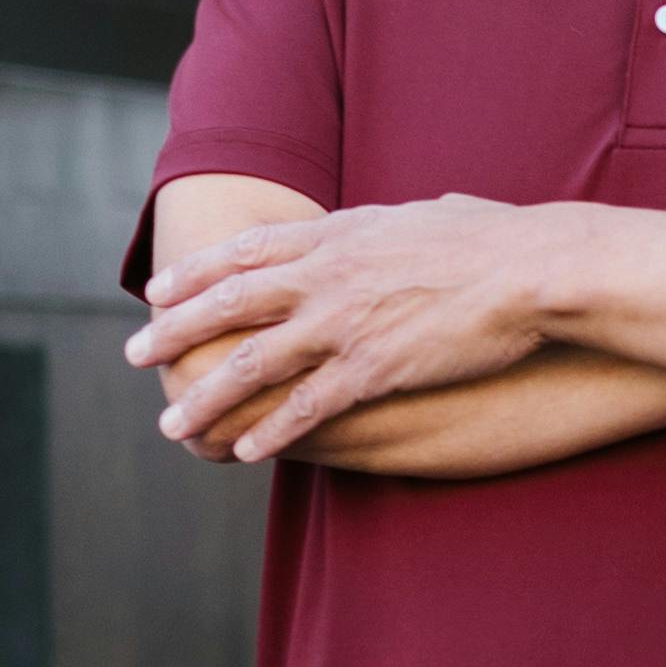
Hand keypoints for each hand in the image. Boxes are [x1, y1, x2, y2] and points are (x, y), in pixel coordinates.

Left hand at [130, 197, 554, 460]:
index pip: (245, 251)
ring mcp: (344, 323)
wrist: (532, 270)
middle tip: (134, 355)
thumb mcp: (427, 214)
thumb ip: (393, 226)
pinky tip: (244, 452)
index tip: (158, 291)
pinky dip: (269, 432)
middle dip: (173, 333)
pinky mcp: (373, 368)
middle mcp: (326, 275)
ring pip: (251, 363)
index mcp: (337, 234)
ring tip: (173, 425)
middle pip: (227, 304)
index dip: (194, 273)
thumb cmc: (494, 239)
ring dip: (206, 398)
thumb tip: (407, 218)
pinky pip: (305, 407)